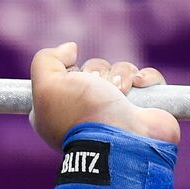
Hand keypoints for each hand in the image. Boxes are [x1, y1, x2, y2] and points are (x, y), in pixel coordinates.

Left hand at [29, 42, 179, 148]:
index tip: (68, 79)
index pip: (62, 77)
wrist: (123, 139)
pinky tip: (139, 86)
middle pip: (92, 70)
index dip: (67, 73)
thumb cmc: (82, 113)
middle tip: (97, 88)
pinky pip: (144, 78)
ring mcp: (114, 111)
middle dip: (97, 72)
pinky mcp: (141, 108)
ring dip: (121, 75)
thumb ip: (45, 61)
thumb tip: (69, 49)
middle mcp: (83, 112)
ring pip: (119, 72)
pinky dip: (144, 78)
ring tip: (120, 93)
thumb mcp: (47, 86)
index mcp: (56, 112)